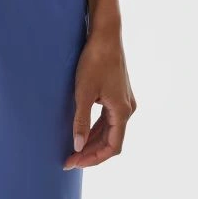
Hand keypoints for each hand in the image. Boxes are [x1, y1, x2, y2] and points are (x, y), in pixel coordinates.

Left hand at [64, 28, 136, 169]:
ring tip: (74, 150)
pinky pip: (108, 118)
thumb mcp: (84, 93)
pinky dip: (96, 128)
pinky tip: (83, 131)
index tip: (74, 162)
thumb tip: (77, 146)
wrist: (105, 35)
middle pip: (111, 140)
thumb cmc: (95, 61)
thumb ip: (81, 121)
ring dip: (93, 141)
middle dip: (90, 152)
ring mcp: (124, 101)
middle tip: (70, 160)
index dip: (93, 158)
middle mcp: (127, 109)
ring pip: (109, 130)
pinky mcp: (118, 93)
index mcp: (123, 111)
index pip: (112, 147)